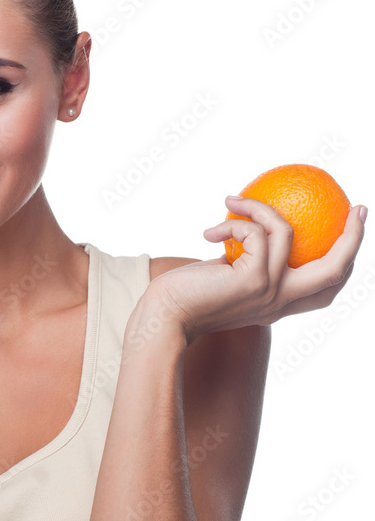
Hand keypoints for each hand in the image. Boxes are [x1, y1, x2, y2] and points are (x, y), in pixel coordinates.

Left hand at [128, 195, 366, 346]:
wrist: (164, 319)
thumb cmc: (187, 295)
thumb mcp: (225, 277)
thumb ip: (245, 261)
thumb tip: (253, 225)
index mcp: (279, 303)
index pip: (326, 287)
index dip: (345, 260)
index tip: (351, 228)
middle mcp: (281, 301)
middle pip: (334, 269)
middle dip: (352, 237)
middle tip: (356, 207)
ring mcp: (270, 292)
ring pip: (286, 233)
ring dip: (256, 207)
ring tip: (231, 201)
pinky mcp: (253, 281)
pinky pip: (254, 232)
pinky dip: (233, 222)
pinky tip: (208, 232)